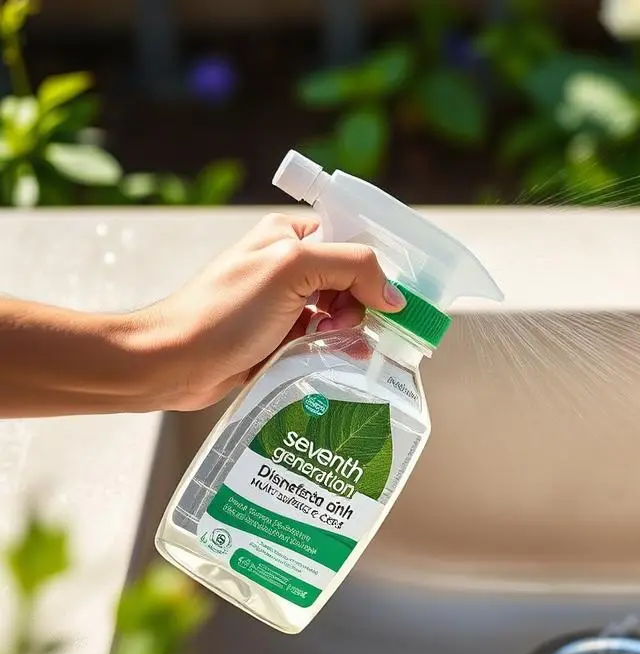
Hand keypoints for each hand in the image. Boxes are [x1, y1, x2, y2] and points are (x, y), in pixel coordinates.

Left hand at [139, 213, 405, 410]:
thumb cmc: (224, 311)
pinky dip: (332, 349)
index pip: (353, 239)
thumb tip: (394, 294)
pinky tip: (328, 358)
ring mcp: (285, 302)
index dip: (375, 266)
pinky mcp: (280, 336)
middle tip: (341, 325)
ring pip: (342, 313)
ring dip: (346, 331)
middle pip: (353, 280)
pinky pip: (324, 340)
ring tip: (327, 344)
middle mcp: (289, 264)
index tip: (389, 297)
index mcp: (290, 234)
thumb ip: (351, 267)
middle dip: (359, 305)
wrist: (174, 363)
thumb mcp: (291, 270)